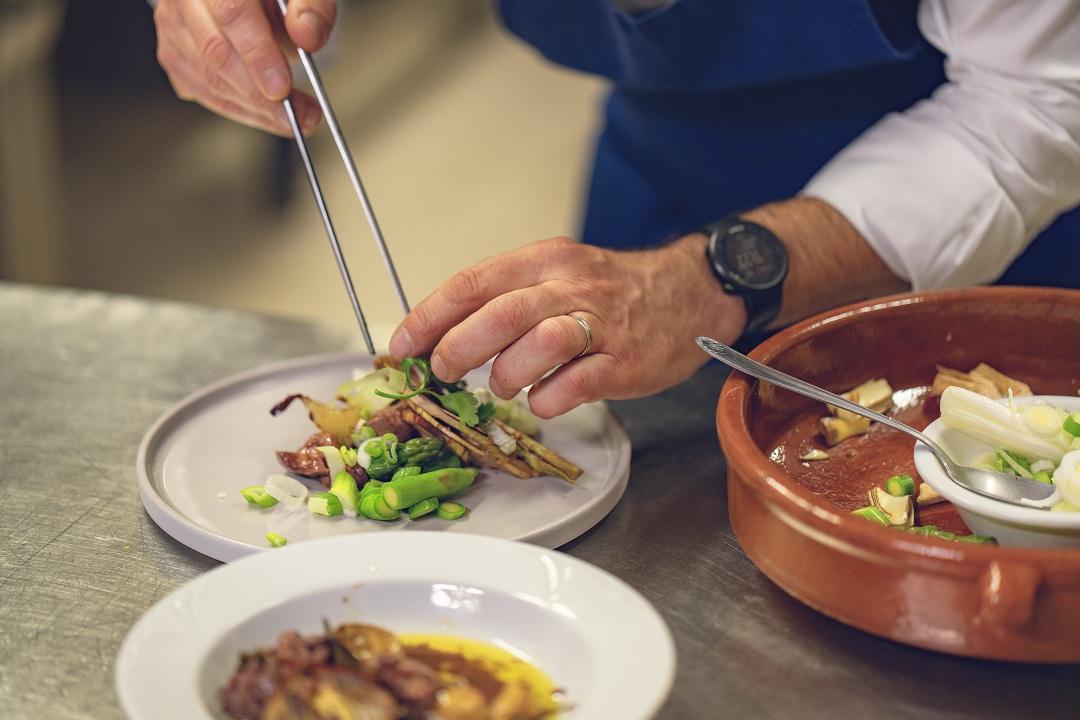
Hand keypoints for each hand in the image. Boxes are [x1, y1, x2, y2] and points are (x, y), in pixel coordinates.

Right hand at [153, 0, 336, 135]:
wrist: (254, 0)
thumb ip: (312, 7)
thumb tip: (307, 36)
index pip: (231, 11)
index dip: (257, 54)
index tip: (282, 88)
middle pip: (213, 50)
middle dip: (259, 94)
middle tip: (299, 114)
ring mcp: (173, 24)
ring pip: (205, 77)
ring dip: (252, 108)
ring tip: (293, 117)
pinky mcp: (173, 51)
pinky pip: (200, 90)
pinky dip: (237, 108)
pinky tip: (266, 114)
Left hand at [389, 236, 746, 417]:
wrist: (691, 291)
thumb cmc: (614, 291)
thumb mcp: (556, 274)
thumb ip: (506, 298)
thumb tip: (444, 335)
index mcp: (543, 261)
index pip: (472, 283)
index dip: (430, 317)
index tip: (402, 345)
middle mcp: (570, 286)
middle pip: (500, 313)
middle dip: (458, 348)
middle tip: (442, 371)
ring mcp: (600, 323)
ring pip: (539, 343)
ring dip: (506, 374)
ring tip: (502, 387)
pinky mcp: (625, 361)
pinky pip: (578, 383)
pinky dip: (549, 398)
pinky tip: (544, 399)